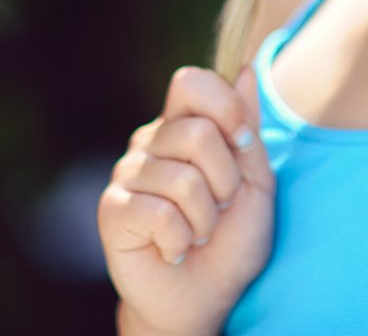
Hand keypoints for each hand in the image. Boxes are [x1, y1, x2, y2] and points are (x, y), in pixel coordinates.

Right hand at [99, 65, 274, 335]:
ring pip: (184, 179)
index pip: (193, 83)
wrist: (205, 299)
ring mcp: (127, 174)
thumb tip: (247, 69)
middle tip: (220, 208)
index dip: (225, 108)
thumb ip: (247, 127)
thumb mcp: (255, 183)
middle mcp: (150, 143)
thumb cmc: (230, 241)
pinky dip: (180, 239)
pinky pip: (160, 212)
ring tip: (197, 234)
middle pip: (197, 133)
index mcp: (182, 127)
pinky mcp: (112, 210)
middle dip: (226, 180)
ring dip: (206, 219)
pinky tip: (173, 248)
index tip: (244, 143)